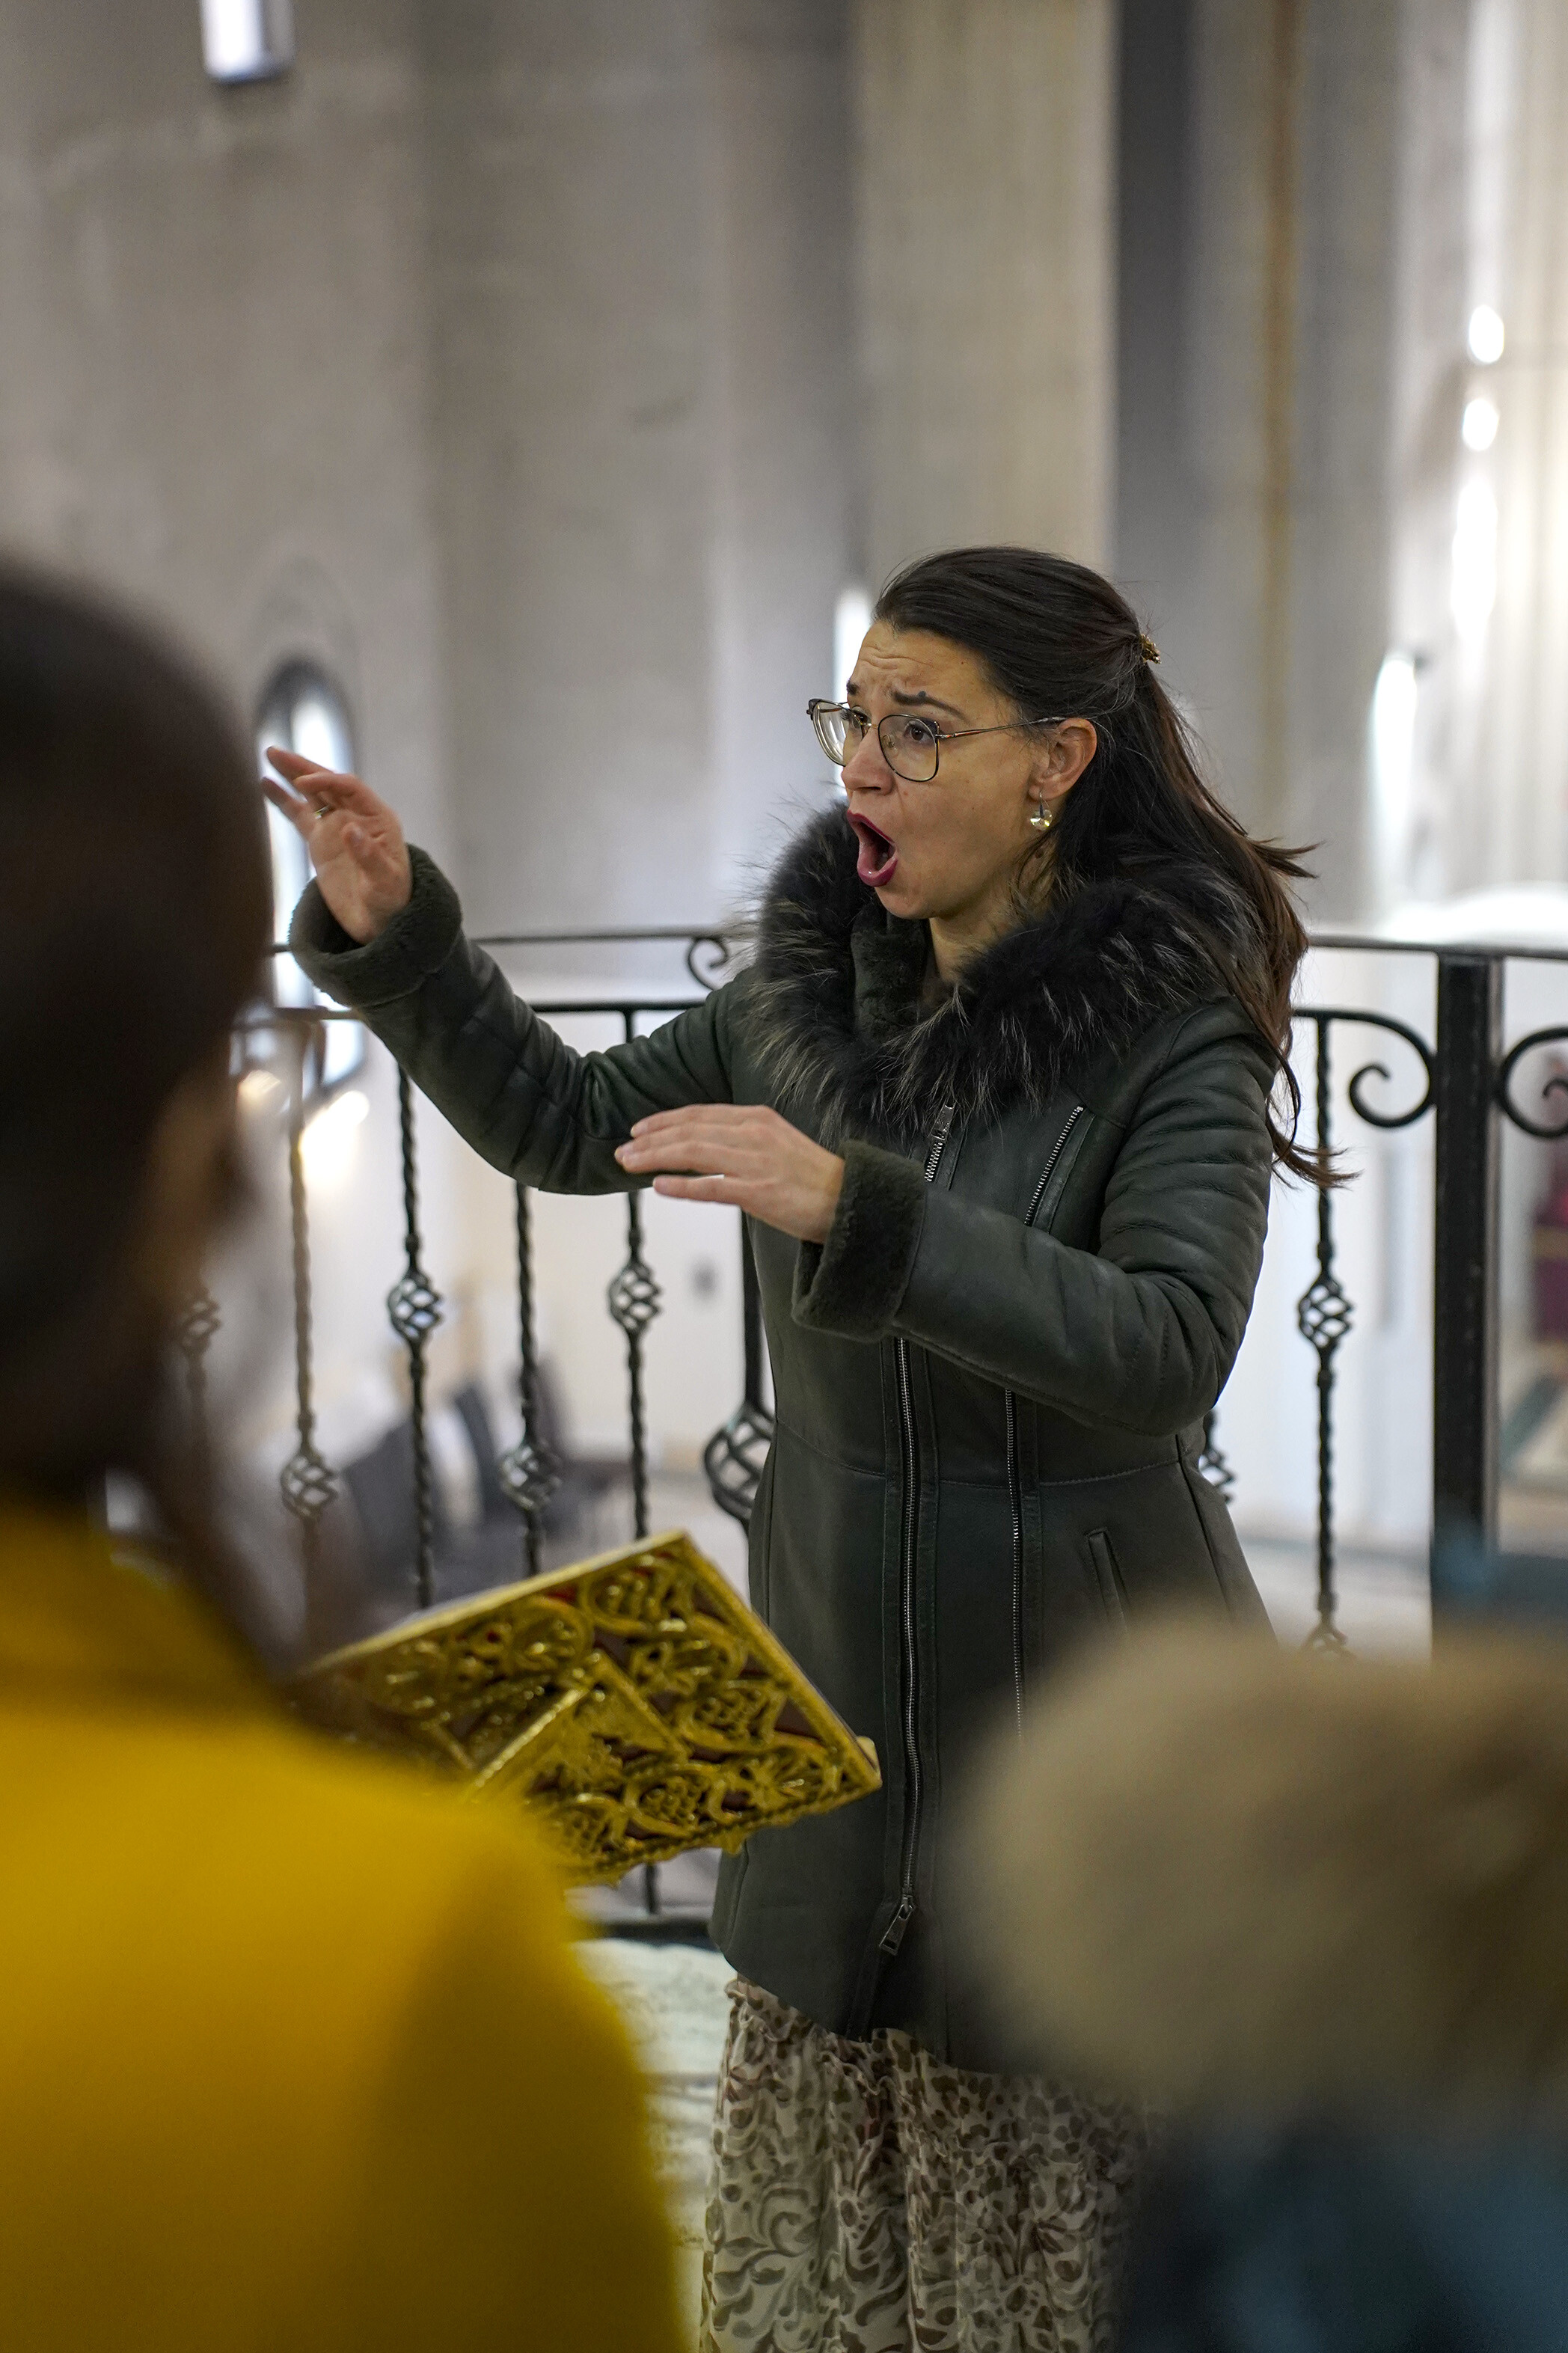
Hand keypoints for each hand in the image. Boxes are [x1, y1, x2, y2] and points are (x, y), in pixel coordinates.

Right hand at [262, 747, 412, 943]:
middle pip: (328, 783)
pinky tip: (266, 783)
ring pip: (311, 793)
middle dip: (303, 767)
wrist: (380, 921)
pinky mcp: (320, 840)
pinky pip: (299, 814)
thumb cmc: (391, 900)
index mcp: (378, 818)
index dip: (327, 781)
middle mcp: (356, 815)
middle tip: (276, 753)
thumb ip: (370, 856)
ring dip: (292, 774)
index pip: (350, 787)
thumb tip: (350, 829)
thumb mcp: (385, 882)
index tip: (303, 784)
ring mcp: (336, 825)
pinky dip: (283, 799)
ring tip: (270, 754)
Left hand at [615, 1106, 844, 1244]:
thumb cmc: (810, 1178)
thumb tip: (701, 1146)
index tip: (638, 1129)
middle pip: (689, 1131)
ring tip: (630, 1163)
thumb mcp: (775, 1143)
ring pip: (693, 1153)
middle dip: (650, 1139)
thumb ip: (740, 1140)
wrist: (850, 1201)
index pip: (699, 1114)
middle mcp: (753, 1134)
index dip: (663, 1120)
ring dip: (656, 1157)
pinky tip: (659, 1186)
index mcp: (756, 1119)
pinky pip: (711, 1187)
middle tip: (622, 1150)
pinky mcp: (759, 1193)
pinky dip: (681, 1185)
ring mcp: (756, 1163)